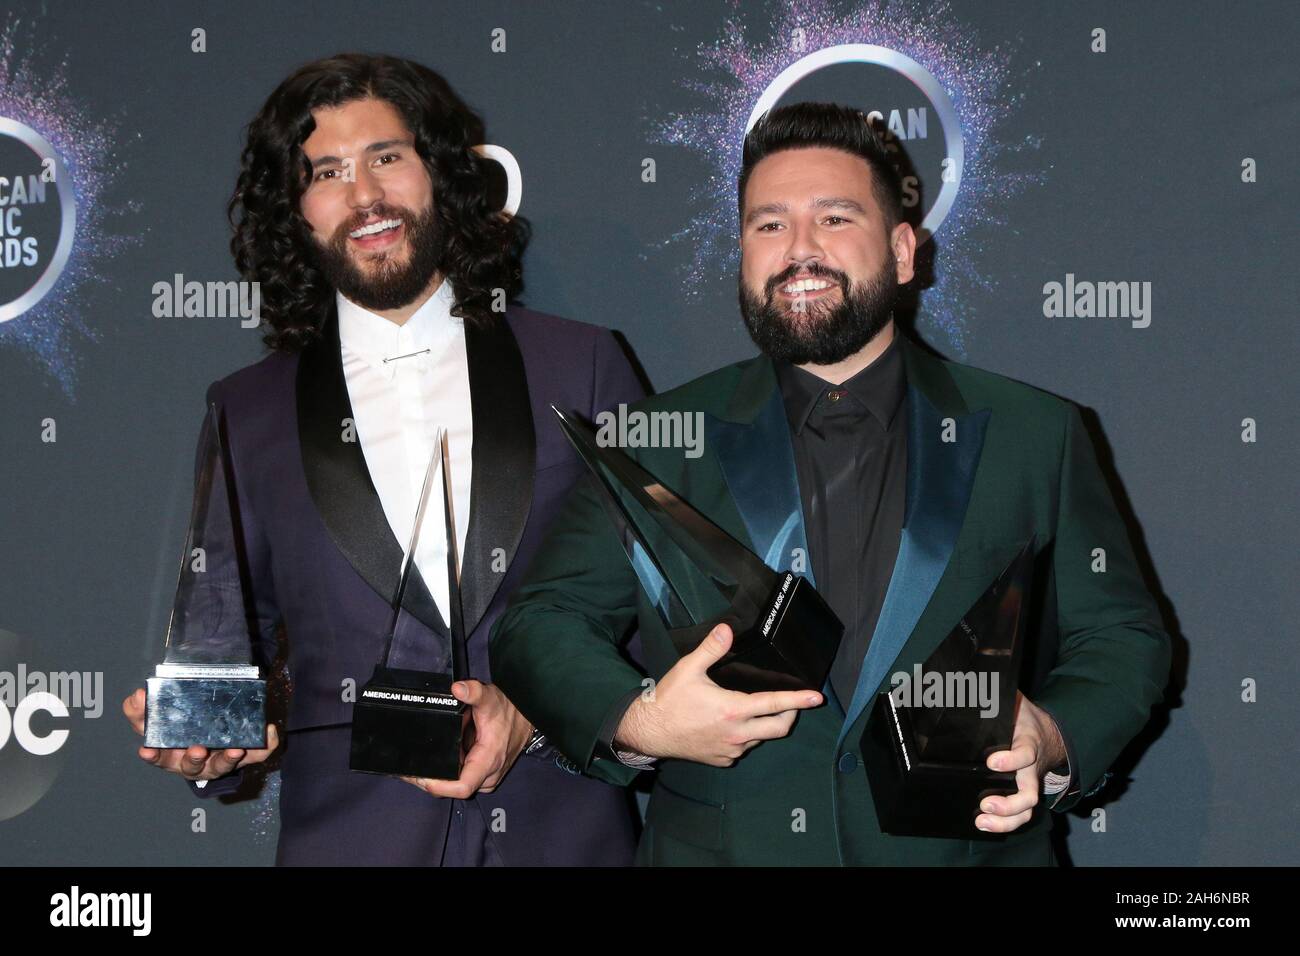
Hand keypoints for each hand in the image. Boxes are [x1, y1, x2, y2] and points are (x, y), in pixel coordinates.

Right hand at [122, 688, 279, 780]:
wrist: (207, 740)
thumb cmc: (181, 730)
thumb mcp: (156, 720)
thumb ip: (140, 710)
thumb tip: (136, 696)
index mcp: (170, 754)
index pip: (157, 756)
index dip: (152, 754)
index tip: (147, 749)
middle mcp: (194, 762)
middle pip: (191, 766)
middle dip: (193, 759)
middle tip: (196, 749)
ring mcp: (218, 761)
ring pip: (222, 766)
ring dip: (227, 759)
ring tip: (234, 750)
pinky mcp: (243, 757)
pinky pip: (257, 754)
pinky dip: (264, 745)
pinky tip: (269, 731)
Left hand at [399, 680, 532, 798]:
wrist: (527, 716)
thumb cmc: (510, 710)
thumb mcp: (490, 697)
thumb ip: (474, 692)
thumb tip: (457, 688)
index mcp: (489, 759)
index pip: (461, 787)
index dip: (438, 786)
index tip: (419, 776)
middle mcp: (488, 774)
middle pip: (452, 789)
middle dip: (430, 779)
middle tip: (410, 767)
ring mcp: (487, 778)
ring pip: (455, 786)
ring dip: (440, 773)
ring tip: (429, 755)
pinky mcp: (484, 776)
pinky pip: (462, 779)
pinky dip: (450, 769)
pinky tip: (444, 755)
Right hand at [614, 622, 822, 766]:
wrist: (648, 732)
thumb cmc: (668, 700)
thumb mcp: (688, 669)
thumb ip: (711, 648)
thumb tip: (727, 629)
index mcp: (734, 710)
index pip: (775, 704)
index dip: (799, 700)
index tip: (817, 697)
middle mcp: (738, 734)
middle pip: (779, 728)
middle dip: (790, 715)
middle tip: (790, 702)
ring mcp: (731, 750)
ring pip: (760, 738)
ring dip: (764, 725)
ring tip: (754, 709)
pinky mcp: (722, 759)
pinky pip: (742, 748)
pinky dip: (746, 737)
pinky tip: (733, 725)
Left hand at [977, 690, 1066, 832]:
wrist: (1048, 732)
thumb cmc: (1022, 716)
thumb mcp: (1013, 701)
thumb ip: (993, 691)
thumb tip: (967, 675)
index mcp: (1028, 742)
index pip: (1025, 753)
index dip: (1011, 760)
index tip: (993, 761)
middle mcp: (1030, 767)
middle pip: (1029, 793)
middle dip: (1009, 803)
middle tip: (986, 804)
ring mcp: (1028, 782)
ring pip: (1026, 810)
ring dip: (1006, 820)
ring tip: (982, 821)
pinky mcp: (1023, 792)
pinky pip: (1019, 813)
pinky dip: (1004, 823)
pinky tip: (983, 824)